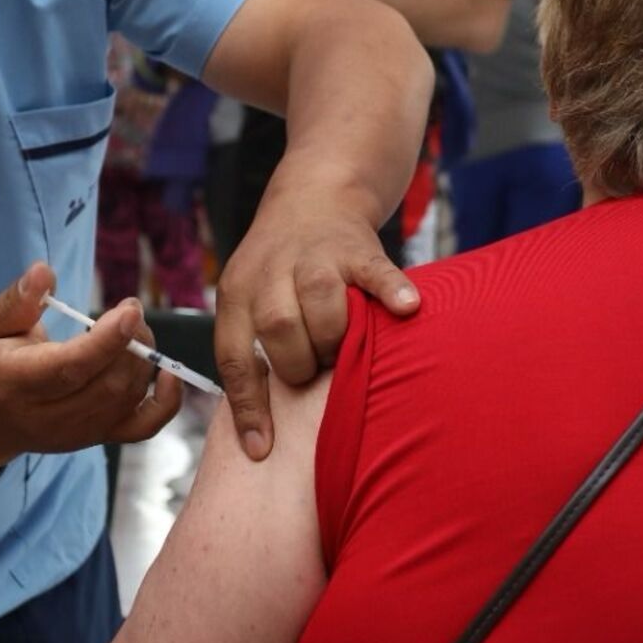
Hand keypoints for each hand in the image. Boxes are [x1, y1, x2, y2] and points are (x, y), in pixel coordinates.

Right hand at [0, 263, 180, 469]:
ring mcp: (78, 432)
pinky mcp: (97, 438)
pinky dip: (167, 402)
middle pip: (108, 384)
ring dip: (144, 360)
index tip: (130, 308)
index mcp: (19, 383)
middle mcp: (51, 415)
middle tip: (131, 311)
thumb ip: (17, 301)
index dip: (108, 339)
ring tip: (134, 329)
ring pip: (127, 400)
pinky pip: (143, 427)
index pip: (72, 366)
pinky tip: (168, 372)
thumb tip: (44, 271)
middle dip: (133, 342)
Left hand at [214, 176, 418, 460]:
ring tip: (346, 349)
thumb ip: (254, 348)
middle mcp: (271, 270)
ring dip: (333, 334)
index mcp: (237, 292)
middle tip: (317, 369)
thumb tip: (260, 433)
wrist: (314, 193)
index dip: (248, 406)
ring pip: (319, 298)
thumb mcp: (250, 297)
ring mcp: (316, 255)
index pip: (235, 354)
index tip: (260, 449)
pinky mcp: (357, 245)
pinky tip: (406, 309)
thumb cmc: (281, 268)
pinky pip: (375, 271)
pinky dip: (390, 290)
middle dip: (298, 362)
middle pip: (277, 325)